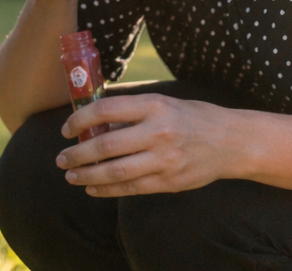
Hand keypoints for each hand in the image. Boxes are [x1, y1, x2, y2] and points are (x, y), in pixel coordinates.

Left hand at [55, 94, 238, 196]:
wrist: (231, 142)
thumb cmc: (192, 117)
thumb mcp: (163, 103)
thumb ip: (132, 113)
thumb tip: (95, 124)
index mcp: (154, 105)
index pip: (106, 110)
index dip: (80, 120)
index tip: (66, 128)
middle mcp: (158, 131)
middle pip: (106, 144)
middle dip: (78, 153)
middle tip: (61, 158)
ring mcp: (164, 159)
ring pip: (115, 170)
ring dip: (87, 174)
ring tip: (71, 175)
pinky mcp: (169, 181)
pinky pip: (131, 188)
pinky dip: (107, 189)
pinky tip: (92, 187)